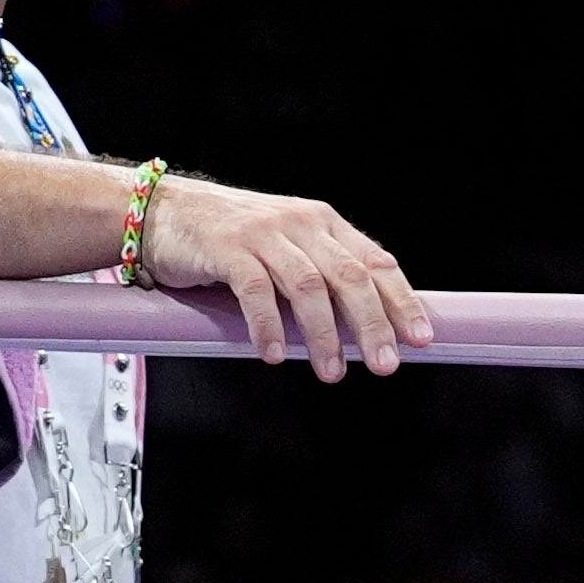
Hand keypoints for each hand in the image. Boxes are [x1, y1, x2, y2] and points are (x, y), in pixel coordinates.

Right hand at [137, 175, 434, 380]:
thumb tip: (365, 331)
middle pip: (350, 276)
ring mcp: (263, 233)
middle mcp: (300, 223)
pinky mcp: (226, 246)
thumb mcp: (287, 250)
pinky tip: (272, 355)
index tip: (421, 339)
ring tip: (332, 371)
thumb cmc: (229, 239)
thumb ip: (322, 278)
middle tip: (384, 365)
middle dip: (372, 324)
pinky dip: (268, 326)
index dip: (402, 302)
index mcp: (323, 224)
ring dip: (324, 334)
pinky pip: (255, 290)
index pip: (375, 263)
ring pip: (308, 285)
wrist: (162, 211)